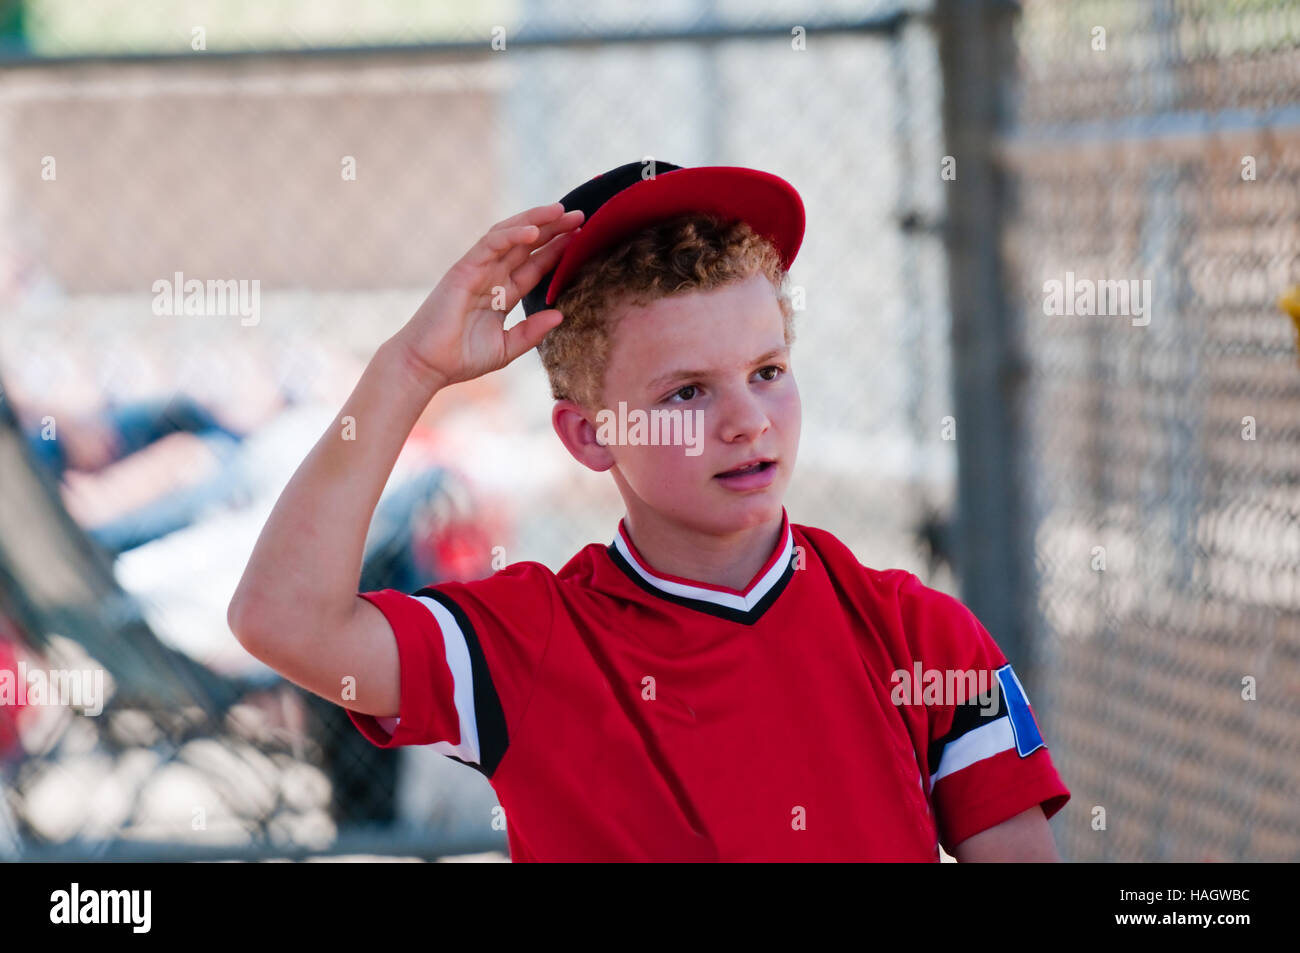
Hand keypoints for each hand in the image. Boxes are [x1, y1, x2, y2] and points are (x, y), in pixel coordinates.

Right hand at [393, 202, 583, 389]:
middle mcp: (491, 276)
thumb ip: (531, 332)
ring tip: (561, 212)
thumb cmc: (461, 359)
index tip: (582, 238)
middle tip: (581, 215)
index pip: (535, 265)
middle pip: (526, 245)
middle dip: (553, 228)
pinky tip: (533, 231)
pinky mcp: (463, 269)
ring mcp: (477, 270)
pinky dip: (511, 235)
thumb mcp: (506, 348)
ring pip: (509, 236)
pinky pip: (490, 244)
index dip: (557, 251)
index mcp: (502, 293)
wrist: (428, 365)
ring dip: (535, 221)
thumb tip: (560, 315)